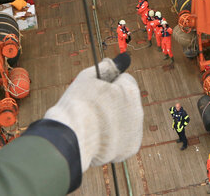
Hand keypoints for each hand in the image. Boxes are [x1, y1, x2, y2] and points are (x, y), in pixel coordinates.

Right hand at [44, 53, 142, 170]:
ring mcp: (135, 132)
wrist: (71, 138)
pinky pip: (123, 139)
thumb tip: (121, 59)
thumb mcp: (88, 77)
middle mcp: (138, 111)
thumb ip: (106, 67)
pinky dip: (114, 139)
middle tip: (93, 109)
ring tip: (94, 124)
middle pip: (127, 101)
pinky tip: (99, 137)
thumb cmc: (77, 105)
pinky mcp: (130, 149)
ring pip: (126, 121)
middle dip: (114, 103)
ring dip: (114, 121)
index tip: (97, 92)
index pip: (125, 80)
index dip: (109, 84)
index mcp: (130, 90)